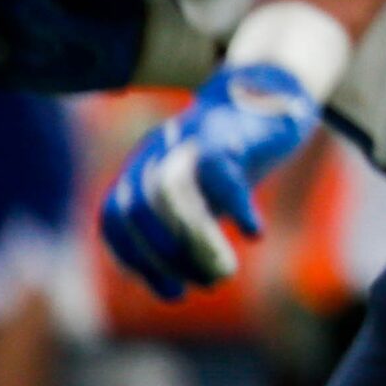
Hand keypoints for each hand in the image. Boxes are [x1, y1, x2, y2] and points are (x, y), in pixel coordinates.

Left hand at [101, 65, 319, 300]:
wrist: (271, 92)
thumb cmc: (234, 152)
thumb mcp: (201, 190)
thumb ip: (186, 223)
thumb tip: (186, 275)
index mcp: (141, 166)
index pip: (115, 218)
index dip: (135, 260)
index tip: (170, 292)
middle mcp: (156, 150)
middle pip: (137, 207)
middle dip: (160, 256)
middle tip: (192, 289)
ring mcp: (190, 139)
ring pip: (172, 194)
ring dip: (191, 241)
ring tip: (221, 274)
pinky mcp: (229, 135)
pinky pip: (223, 174)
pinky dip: (237, 209)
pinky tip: (255, 233)